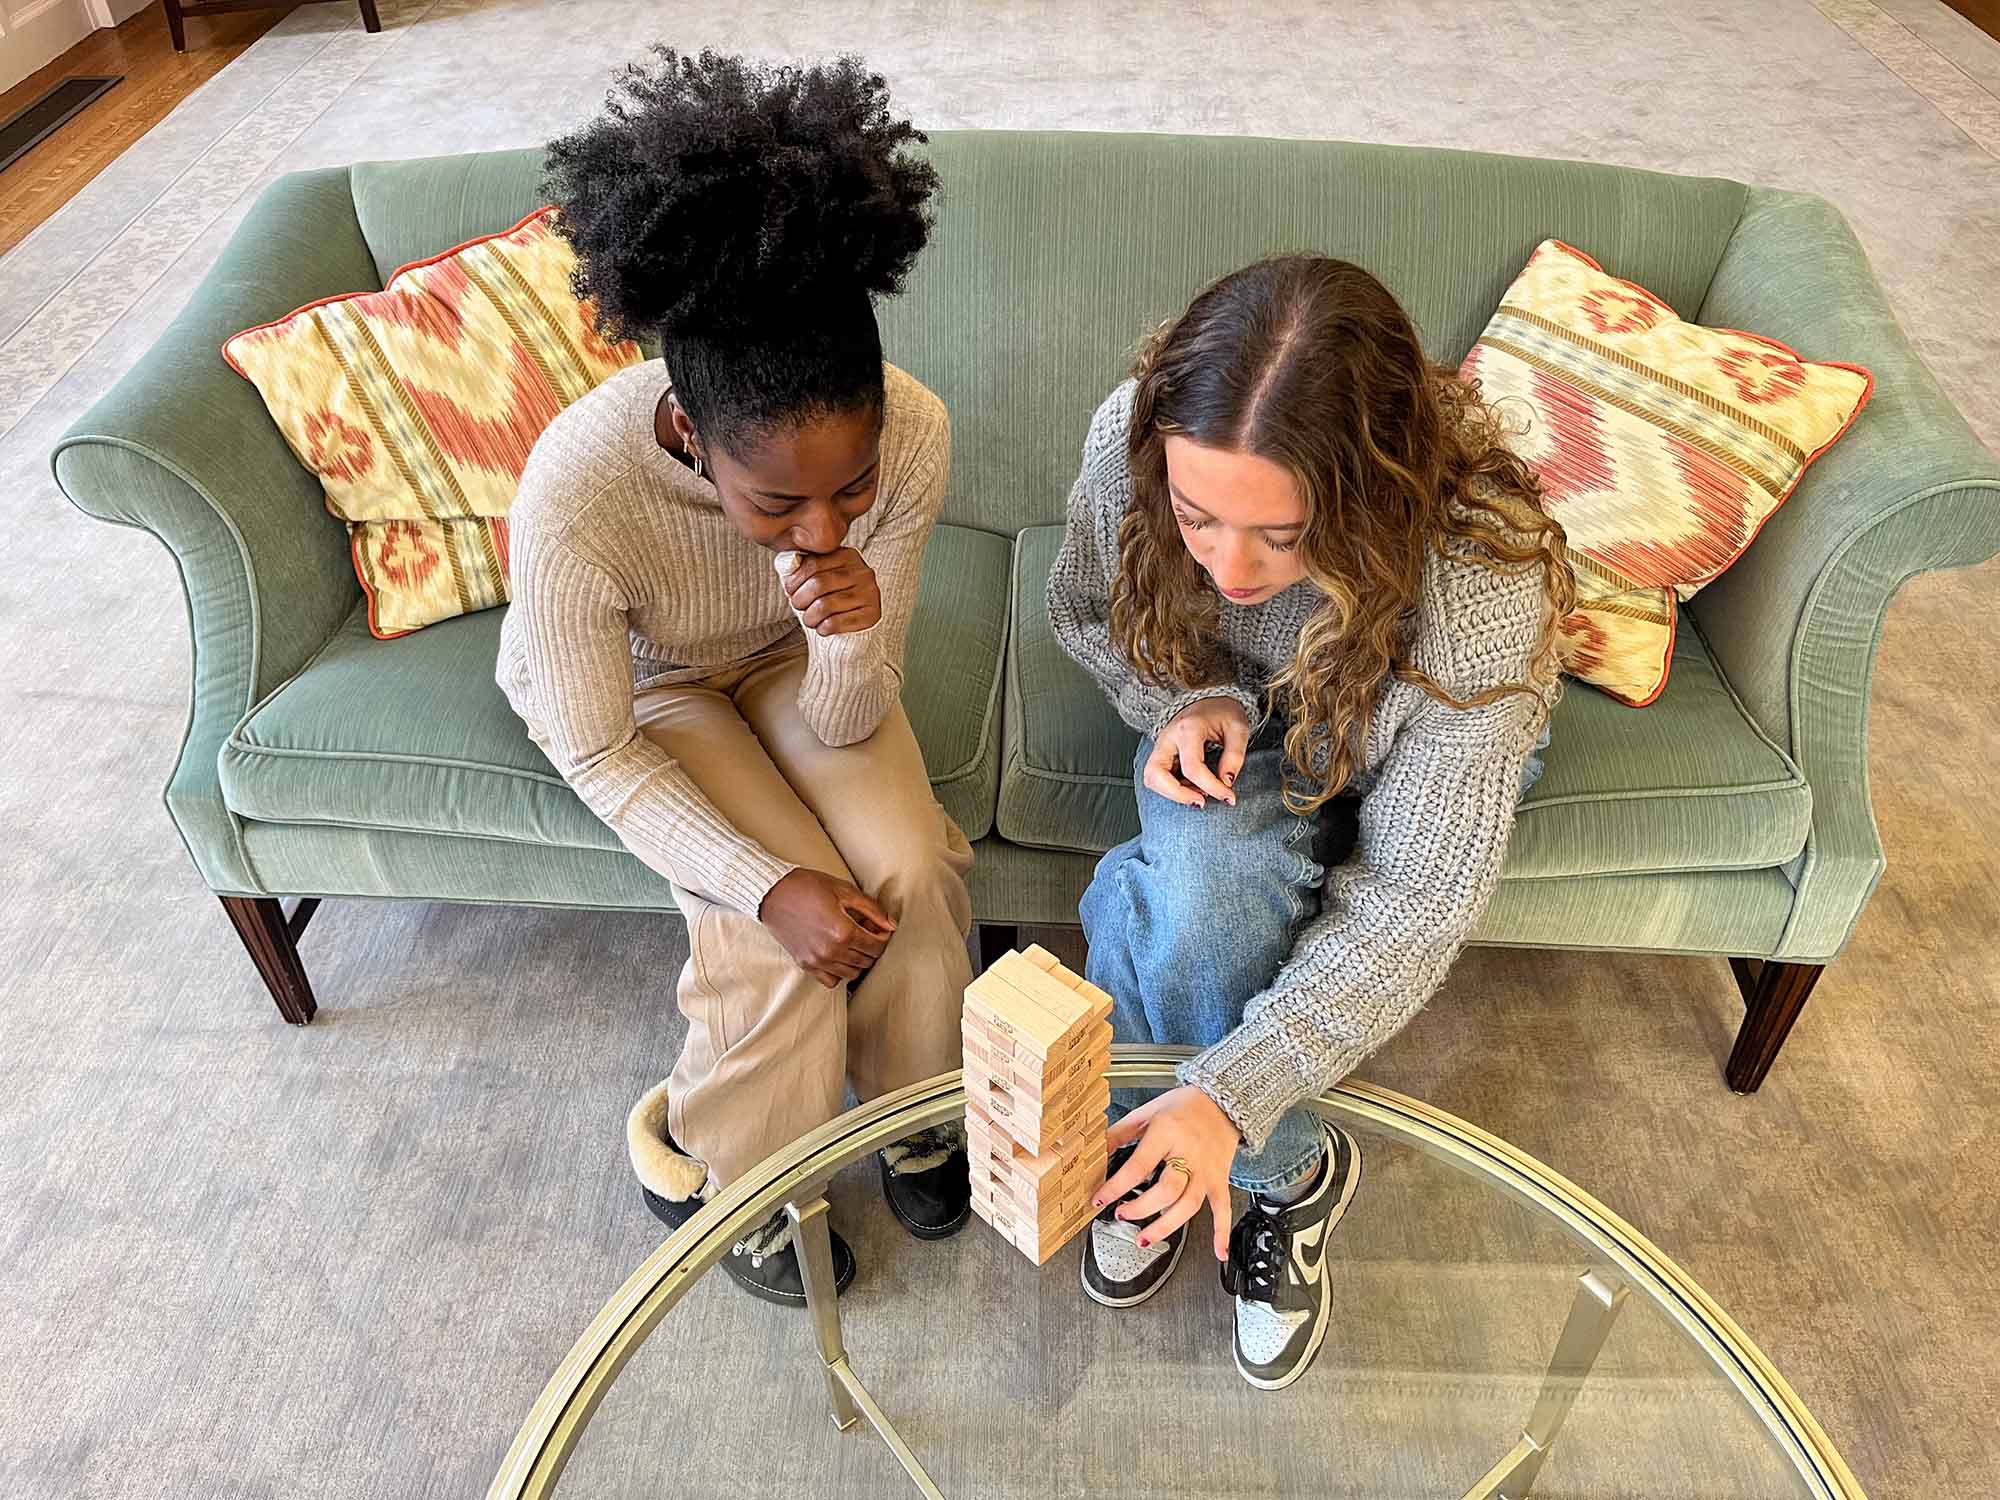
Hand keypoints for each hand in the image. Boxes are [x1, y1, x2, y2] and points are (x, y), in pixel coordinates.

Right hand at [757, 868, 896, 987]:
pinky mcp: (805, 965)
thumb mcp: (844, 890)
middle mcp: (831, 951)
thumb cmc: (808, 887)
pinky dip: (839, 971)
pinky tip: (838, 955)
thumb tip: (891, 925)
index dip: (884, 936)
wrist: (772, 893)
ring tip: (852, 942)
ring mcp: (817, 961)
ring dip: (858, 960)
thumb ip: (872, 910)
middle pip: (867, 961)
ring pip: (852, 973)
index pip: (877, 946)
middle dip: (872, 947)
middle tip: (866, 930)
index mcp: (843, 931)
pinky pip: (831, 980)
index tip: (879, 927)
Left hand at [778, 547, 880, 635]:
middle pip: (818, 584)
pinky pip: (836, 623)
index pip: (813, 563)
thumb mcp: (816, 578)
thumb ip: (801, 567)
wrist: (854, 630)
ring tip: (810, 619)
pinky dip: (823, 628)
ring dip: (810, 617)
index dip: (794, 580)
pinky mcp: (871, 615)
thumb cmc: (830, 600)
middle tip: (798, 607)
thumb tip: (787, 565)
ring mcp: (870, 593)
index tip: (789, 591)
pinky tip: (823, 628)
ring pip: (825, 605)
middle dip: (800, 599)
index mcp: (848, 556)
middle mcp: (862, 572)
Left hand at [1095, 1086, 1240, 1261]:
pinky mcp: (1220, 1179)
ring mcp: (1206, 1169)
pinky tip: (1219, 1251)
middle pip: (1166, 1190)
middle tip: (1121, 1214)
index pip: (1138, 1166)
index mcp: (1167, 1133)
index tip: (1100, 1199)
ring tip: (1145, 1238)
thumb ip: (1121, 1132)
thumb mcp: (1147, 1112)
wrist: (1222, 1100)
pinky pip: (1223, 1209)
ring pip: (1189, 1204)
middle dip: (1140, 1208)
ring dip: (1166, 1226)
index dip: (1116, 1187)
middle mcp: (1188, 1153)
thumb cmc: (1184, 1105)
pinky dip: (1222, 1232)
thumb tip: (1096, 1150)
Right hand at [1146, 697, 1250, 808]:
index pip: (1192, 768)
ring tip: (1199, 794)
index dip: (1212, 788)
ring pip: (1151, 778)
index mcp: (1187, 729)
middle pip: (1155, 774)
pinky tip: (1194, 788)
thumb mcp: (1238, 729)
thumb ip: (1235, 755)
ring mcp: (1160, 747)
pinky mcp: (1161, 755)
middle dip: (1178, 795)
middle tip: (1202, 802)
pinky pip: (1157, 778)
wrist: (1209, 701)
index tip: (1229, 797)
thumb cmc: (1223, 713)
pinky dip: (1173, 789)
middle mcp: (1167, 738)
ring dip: (1172, 794)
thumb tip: (1226, 782)